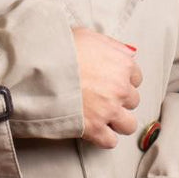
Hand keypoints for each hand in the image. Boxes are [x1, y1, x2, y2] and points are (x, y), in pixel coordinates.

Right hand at [71, 28, 141, 147]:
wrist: (42, 71)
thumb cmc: (61, 51)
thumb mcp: (89, 36)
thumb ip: (110, 46)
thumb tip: (124, 53)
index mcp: (122, 64)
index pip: (136, 78)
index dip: (123, 82)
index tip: (112, 85)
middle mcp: (120, 88)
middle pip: (132, 101)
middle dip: (120, 101)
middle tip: (104, 101)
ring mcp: (108, 110)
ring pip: (128, 125)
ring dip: (119, 123)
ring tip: (105, 120)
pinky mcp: (94, 129)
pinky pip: (110, 141)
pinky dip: (105, 139)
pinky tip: (97, 133)